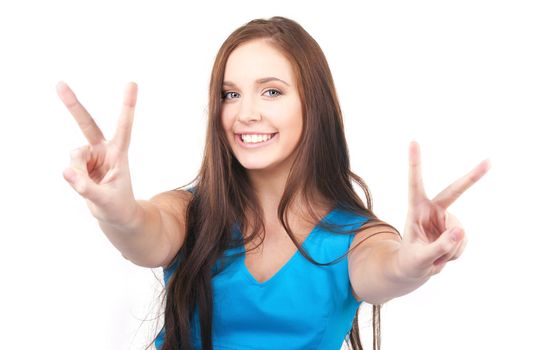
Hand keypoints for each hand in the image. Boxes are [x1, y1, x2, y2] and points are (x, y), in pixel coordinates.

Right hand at [58, 81, 139, 226]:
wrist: (116, 214)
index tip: (132, 83)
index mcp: (119, 153)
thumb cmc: (117, 206)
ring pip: (74, 155)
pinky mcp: (82, 163)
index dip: (127, 106)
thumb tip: (66, 172)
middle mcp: (104, 150)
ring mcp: (92, 155)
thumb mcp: (105, 201)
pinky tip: (83, 183)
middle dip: (72, 105)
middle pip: (87, 124)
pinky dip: (73, 176)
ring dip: (77, 171)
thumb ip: (86, 188)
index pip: (124, 127)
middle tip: (59, 84)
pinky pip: (70, 166)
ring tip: (90, 186)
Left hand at [396, 141, 490, 279]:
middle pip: (454, 191)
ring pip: (459, 231)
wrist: (414, 269)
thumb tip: (460, 230)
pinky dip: (455, 252)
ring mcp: (446, 219)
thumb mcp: (419, 258)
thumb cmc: (409, 261)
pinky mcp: (456, 230)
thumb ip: (438, 246)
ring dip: (450, 248)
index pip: (415, 183)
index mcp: (416, 209)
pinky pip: (463, 241)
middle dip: (472, 177)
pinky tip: (443, 255)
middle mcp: (432, 210)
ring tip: (435, 256)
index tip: (413, 141)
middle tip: (489, 162)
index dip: (415, 163)